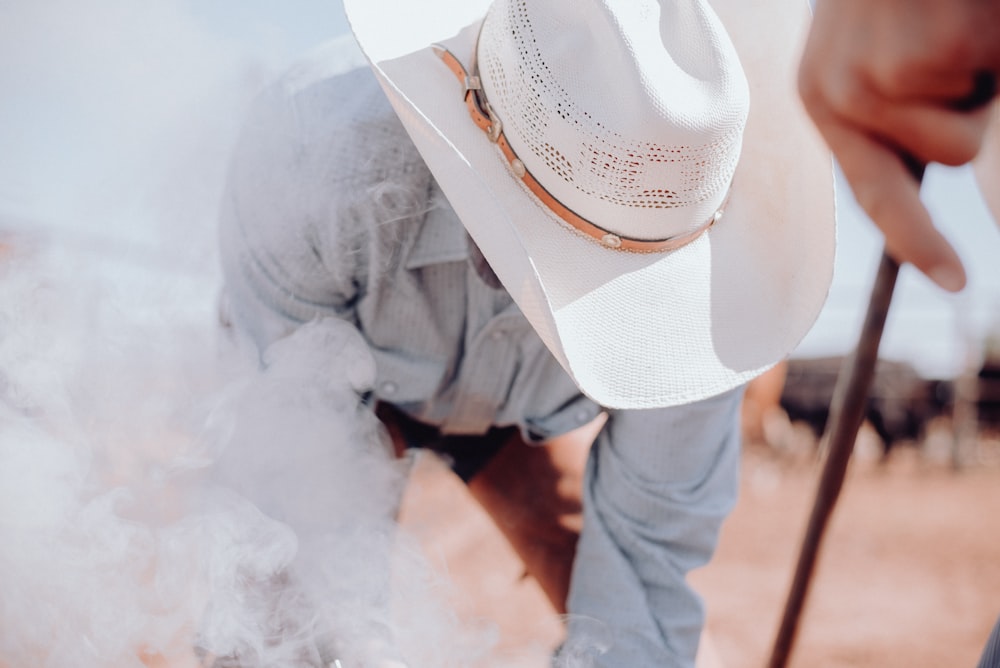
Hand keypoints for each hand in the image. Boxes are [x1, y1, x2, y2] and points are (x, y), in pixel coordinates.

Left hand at [798, 0, 999, 290]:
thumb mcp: (880, 53)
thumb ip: (907, 114)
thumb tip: (960, 163)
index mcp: (827, 101)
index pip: (875, 192)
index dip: (918, 240)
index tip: (956, 280)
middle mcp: (841, 97)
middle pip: (950, 157)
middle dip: (977, 110)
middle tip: (957, 45)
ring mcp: (880, 78)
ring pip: (972, 128)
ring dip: (984, 75)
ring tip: (956, 21)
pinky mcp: (924, 54)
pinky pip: (989, 82)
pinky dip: (992, 47)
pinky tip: (963, 14)